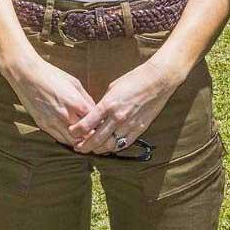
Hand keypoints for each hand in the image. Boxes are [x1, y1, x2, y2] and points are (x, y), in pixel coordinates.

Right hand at [6, 55, 97, 146]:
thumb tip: (95, 110)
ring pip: (73, 142)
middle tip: (100, 139)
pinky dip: (69, 140)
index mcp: (76, 104)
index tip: (106, 127)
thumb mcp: (75, 83)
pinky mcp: (44, 126)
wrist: (27, 75)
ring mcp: (53, 123)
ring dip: (81, 142)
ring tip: (88, 141)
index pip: (95, 123)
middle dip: (94, 139)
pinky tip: (73, 137)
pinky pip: (60, 139)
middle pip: (85, 137)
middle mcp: (66, 116)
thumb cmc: (52, 75)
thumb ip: (86, 99)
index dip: (102, 127)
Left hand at [69, 58, 183, 153]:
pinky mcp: (139, 129)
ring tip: (93, 149)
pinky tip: (110, 147)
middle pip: (96, 139)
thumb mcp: (112, 88)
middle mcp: (117, 117)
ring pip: (109, 145)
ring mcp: (129, 125)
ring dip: (99, 149)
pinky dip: (115, 147)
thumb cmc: (134, 80)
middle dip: (84, 146)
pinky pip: (124, 144)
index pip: (86, 125)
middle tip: (78, 148)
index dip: (76, 132)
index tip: (72, 132)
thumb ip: (103, 103)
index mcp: (107, 105)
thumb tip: (95, 113)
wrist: (157, 81)